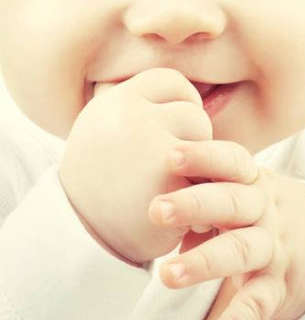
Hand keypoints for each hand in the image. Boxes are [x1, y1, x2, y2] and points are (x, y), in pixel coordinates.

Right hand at [60, 67, 212, 263]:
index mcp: (115, 101)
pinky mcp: (171, 182)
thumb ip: (146, 108)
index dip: (180, 105)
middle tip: (162, 170)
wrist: (79, 237)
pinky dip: (201, 198)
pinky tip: (177, 211)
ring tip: (168, 188)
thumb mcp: (108, 130)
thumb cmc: (103, 182)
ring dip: (199, 169)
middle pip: (194, 115)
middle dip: (189, 143)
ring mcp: (152, 148)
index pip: (171, 82)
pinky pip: (210, 179)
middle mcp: (131, 118)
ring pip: (206, 145)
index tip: (170, 130)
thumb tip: (198, 92)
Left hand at [148, 140, 304, 319]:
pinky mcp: (276, 287)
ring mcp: (272, 249)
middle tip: (157, 210)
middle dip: (196, 204)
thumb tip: (145, 193)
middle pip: (233, 203)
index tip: (171, 156)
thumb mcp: (239, 189)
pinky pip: (256, 304)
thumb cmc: (256, 209)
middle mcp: (265, 212)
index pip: (232, 163)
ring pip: (242, 250)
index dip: (205, 157)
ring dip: (205, 261)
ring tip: (168, 275)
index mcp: (252, 183)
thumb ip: (203, 187)